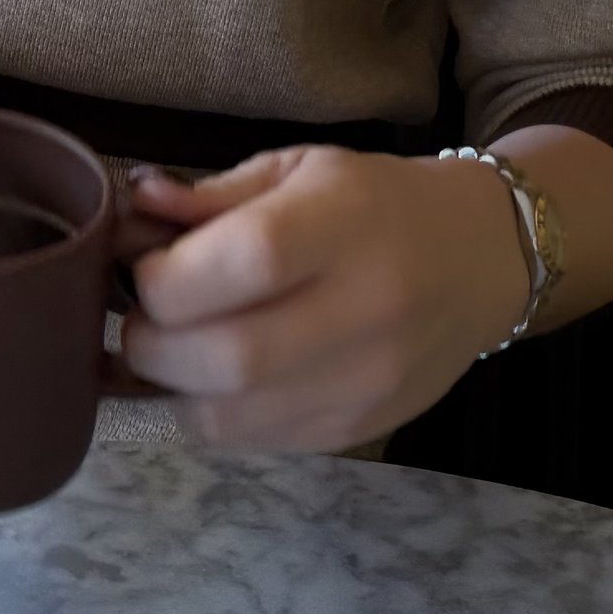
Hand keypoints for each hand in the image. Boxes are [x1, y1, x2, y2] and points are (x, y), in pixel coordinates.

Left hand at [118, 146, 530, 451]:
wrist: (480, 260)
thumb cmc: (377, 201)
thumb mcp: (300, 169)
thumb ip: (213, 196)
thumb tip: (132, 209)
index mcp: (346, 224)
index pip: (244, 261)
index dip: (167, 275)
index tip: (147, 267)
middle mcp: (364, 311)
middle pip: (228, 357)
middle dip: (153, 343)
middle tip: (146, 318)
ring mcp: (363, 385)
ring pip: (228, 419)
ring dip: (175, 389)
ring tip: (178, 348)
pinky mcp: (356, 432)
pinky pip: (252, 444)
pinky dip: (213, 414)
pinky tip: (217, 378)